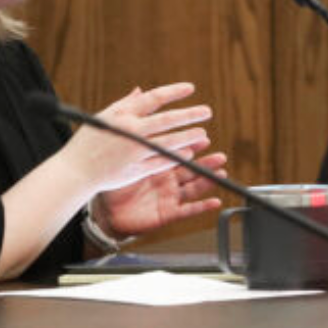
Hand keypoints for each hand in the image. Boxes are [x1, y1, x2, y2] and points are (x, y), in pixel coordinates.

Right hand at [63, 83, 214, 193]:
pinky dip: (176, 157)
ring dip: (188, 137)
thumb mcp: (103, 117)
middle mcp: (129, 132)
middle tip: (206, 111)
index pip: (153, 99)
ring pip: (168, 142)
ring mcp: (134, 152)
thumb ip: (125, 105)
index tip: (190, 88)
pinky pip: (162, 162)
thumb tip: (141, 91)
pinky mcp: (136, 170)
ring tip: (202, 133)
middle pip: (166, 120)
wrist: (76, 171)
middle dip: (189, 115)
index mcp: (121, 115)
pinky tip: (188, 153)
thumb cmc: (88, 142)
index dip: (174, 92)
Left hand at [94, 144, 228, 239]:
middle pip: (191, 170)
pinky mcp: (169, 213)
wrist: (106, 213)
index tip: (204, 138)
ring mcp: (170, 197)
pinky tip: (215, 202)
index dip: (192, 148)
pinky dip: (202, 207)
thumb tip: (136, 113)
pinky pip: (188, 210)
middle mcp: (167, 181)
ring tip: (221, 173)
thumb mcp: (125, 164)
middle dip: (207, 163)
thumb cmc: (114, 187)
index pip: (179, 154)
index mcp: (158, 167)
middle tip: (220, 156)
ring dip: (208, 181)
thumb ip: (135, 144)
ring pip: (193, 188)